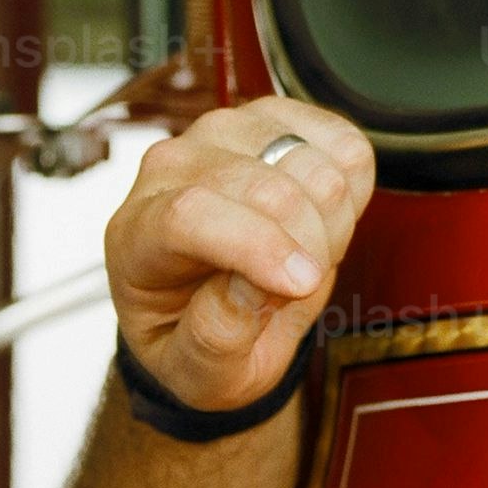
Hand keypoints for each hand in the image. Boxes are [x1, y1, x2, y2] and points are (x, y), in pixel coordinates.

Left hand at [103, 95, 374, 413]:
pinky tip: (323, 220)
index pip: (188, 215)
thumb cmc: (199, 342)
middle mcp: (169, 168)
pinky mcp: (277, 117)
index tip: (302, 284)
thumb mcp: (200, 371)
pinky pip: (345, 143)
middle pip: (261, 187)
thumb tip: (256, 282)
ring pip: (310, 162)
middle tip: (302, 288)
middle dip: (307, 246)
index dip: (257, 246)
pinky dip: (352, 189)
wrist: (215, 307)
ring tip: (307, 257)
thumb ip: (217, 337)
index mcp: (134, 235)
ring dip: (331, 222)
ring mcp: (223, 132)